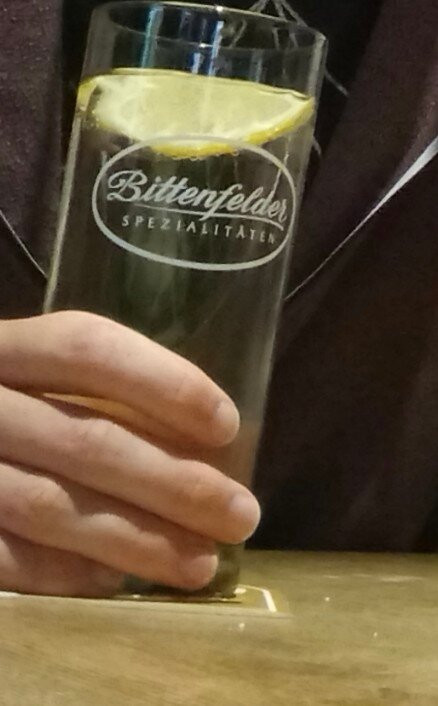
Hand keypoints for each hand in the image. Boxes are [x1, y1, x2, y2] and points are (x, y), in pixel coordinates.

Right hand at [0, 311, 259, 596]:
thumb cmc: (1, 400)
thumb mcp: (31, 373)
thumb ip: (91, 391)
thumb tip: (193, 445)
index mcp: (4, 348)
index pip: (87, 348)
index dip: (162, 382)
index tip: (227, 425)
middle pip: (85, 439)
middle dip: (172, 483)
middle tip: (240, 514)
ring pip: (50, 506)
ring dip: (135, 540)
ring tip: (202, 564)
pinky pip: (5, 558)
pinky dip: (63, 573)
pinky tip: (115, 582)